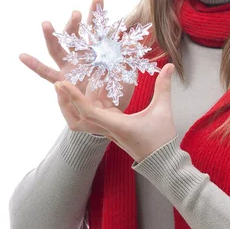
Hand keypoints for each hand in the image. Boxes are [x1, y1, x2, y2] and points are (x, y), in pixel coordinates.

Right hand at [19, 0, 134, 125]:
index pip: (96, 27)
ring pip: (59, 47)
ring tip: (47, 24)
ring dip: (52, 35)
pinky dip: (34, 65)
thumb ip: (132, 51)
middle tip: (78, 13)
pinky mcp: (63, 79)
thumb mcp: (128, 68)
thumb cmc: (119, 88)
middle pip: (76, 34)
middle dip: (76, 22)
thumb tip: (145, 33)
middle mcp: (81, 54)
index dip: (97, 13)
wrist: (111, 111)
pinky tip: (22, 55)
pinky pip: (46, 72)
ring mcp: (70, 66)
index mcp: (96, 49)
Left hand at [54, 63, 176, 162]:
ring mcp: (108, 131)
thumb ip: (164, 86)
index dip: (74, 97)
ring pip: (81, 120)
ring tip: (68, 88)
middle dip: (65, 102)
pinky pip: (94, 116)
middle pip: (77, 119)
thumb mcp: (163, 110)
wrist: (162, 162)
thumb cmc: (161, 139)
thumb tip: (170, 66)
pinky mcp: (111, 129)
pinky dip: (89, 104)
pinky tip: (94, 90)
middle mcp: (108, 130)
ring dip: (72, 105)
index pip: (88, 112)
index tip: (63, 83)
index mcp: (117, 125)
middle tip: (59, 84)